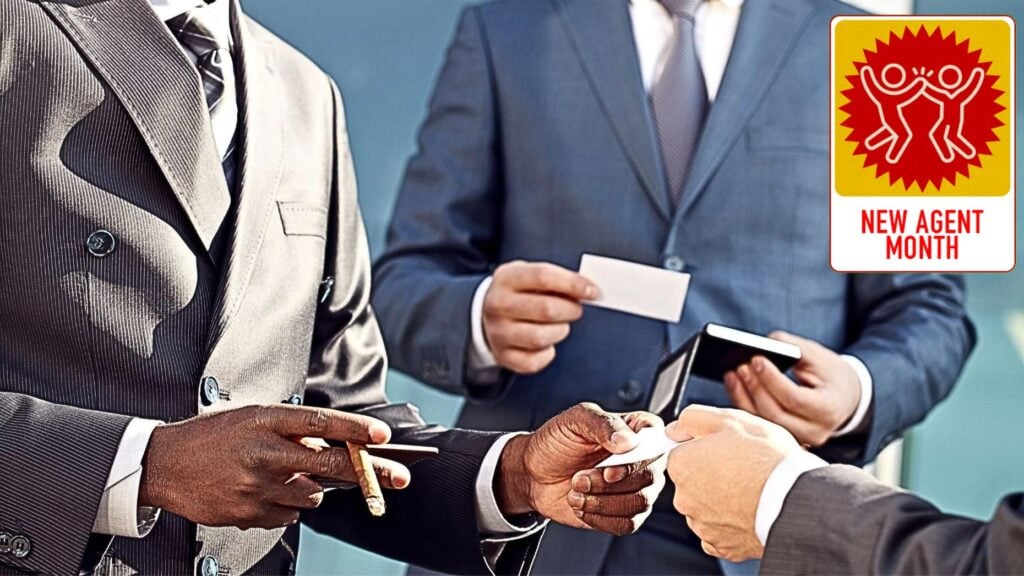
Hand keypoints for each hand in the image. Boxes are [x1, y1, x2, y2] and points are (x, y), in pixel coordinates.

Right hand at [139, 405, 411, 529]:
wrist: (162, 464)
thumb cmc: (213, 436)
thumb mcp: (252, 417)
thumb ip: (292, 430)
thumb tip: (336, 445)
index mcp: (266, 421)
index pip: (321, 423)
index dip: (355, 431)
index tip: (382, 437)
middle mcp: (264, 453)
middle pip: (329, 465)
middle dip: (370, 472)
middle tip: (399, 477)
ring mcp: (256, 487)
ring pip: (311, 496)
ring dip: (310, 488)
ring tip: (281, 475)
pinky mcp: (248, 513)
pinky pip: (288, 516)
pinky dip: (286, 506)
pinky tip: (262, 492)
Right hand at [483, 261, 598, 373]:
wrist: (484, 313)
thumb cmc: (519, 292)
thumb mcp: (529, 274)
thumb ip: (556, 279)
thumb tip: (588, 291)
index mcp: (507, 278)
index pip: (543, 276)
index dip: (573, 283)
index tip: (593, 292)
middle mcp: (498, 305)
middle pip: (546, 309)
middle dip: (571, 310)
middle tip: (575, 309)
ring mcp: (498, 332)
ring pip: (541, 337)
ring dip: (560, 331)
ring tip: (559, 325)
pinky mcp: (502, 356)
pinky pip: (534, 362)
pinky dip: (547, 354)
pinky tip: (546, 343)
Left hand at [497, 403, 665, 535]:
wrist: (535, 473)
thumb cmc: (556, 442)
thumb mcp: (574, 421)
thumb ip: (602, 424)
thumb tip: (628, 441)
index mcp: (636, 430)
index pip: (657, 439)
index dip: (638, 456)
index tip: (611, 463)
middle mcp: (642, 459)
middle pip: (649, 477)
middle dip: (609, 482)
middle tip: (579, 477)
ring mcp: (635, 488)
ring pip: (639, 503)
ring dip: (602, 502)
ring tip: (576, 490)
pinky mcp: (624, 512)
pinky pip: (627, 524)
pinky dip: (600, 517)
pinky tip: (582, 505)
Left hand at [665, 405, 802, 561]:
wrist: (795, 500)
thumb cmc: (766, 459)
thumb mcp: (729, 420)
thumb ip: (692, 419)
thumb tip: (675, 428)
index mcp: (681, 465)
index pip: (681, 452)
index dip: (704, 447)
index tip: (724, 448)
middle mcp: (684, 499)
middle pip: (692, 481)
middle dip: (711, 474)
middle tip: (742, 467)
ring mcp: (702, 525)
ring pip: (706, 507)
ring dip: (722, 499)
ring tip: (751, 489)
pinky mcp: (722, 546)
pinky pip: (720, 532)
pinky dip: (732, 524)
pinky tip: (750, 512)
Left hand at [724, 331, 860, 445]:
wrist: (844, 397)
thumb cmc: (830, 373)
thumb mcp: (819, 356)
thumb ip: (794, 348)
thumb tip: (764, 343)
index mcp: (829, 408)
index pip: (795, 399)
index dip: (773, 379)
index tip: (756, 359)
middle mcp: (816, 431)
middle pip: (776, 414)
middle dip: (756, 387)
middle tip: (740, 365)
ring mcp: (799, 439)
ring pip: (764, 422)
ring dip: (744, 397)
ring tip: (732, 373)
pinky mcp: (785, 439)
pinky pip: (761, 423)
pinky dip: (745, 404)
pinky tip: (734, 384)